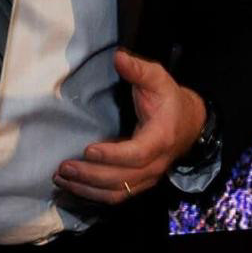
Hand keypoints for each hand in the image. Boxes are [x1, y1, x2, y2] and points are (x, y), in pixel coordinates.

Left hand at [52, 48, 206, 203]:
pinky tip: (73, 186)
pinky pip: (116, 196)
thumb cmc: (170, 100)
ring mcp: (148, 178)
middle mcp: (156, 164)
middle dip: (90, 175)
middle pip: (122, 178)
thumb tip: (119, 56)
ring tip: (61, 178)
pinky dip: (93, 194)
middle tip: (64, 167)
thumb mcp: (159, 79)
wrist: (190, 124)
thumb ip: (139, 69)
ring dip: (87, 189)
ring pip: (117, 193)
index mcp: (161, 138)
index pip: (137, 154)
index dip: (112, 155)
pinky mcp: (140, 184)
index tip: (88, 149)